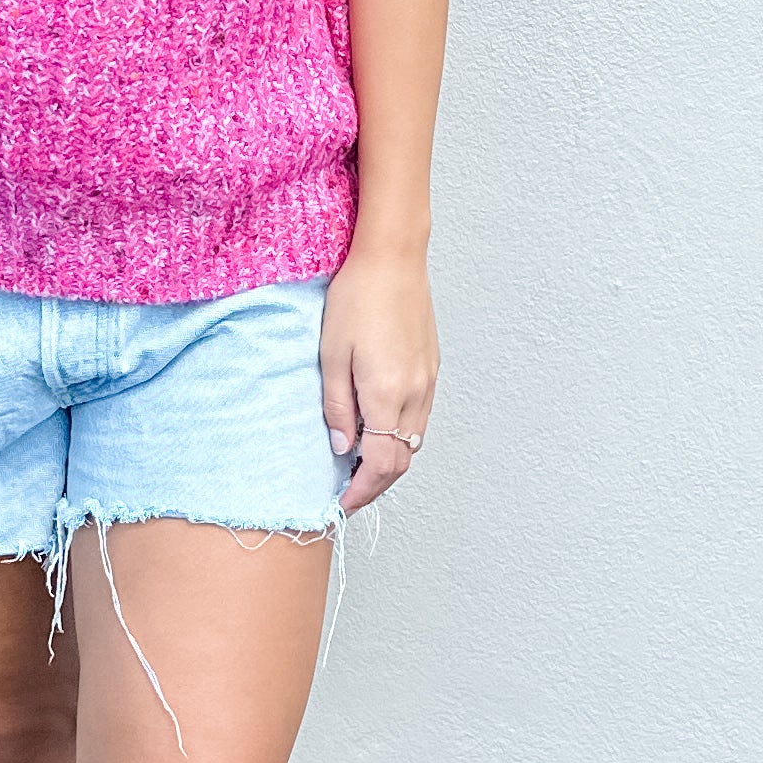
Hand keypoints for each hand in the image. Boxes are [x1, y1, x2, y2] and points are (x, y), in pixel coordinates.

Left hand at [320, 244, 437, 516]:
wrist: (393, 259)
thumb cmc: (356, 298)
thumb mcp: (331, 356)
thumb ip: (338, 407)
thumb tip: (343, 448)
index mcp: (388, 395)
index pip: (381, 465)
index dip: (362, 492)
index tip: (342, 504)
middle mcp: (416, 394)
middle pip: (403, 461)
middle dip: (376, 484)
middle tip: (347, 492)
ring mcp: (428, 382)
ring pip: (414, 441)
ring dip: (389, 461)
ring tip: (359, 466)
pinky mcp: (431, 369)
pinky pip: (419, 418)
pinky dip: (400, 437)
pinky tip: (378, 431)